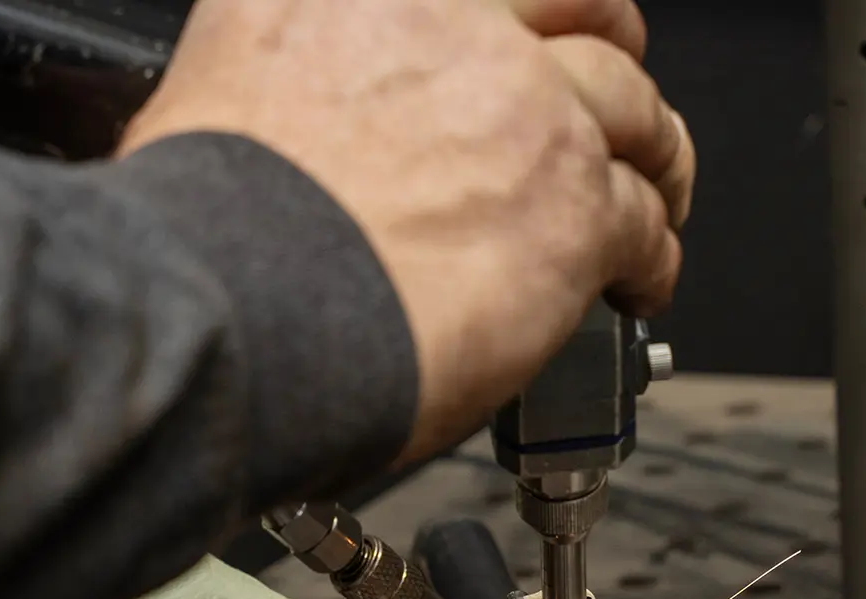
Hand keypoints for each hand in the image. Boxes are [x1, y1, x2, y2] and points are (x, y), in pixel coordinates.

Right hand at [119, 0, 696, 461]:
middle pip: (585, 24)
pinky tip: (638, 286)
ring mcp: (529, 112)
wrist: (242, 303)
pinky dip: (651, 258)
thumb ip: (304, 69)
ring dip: (653, 162)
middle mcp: (462, 25)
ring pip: (637, 119)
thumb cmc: (211, 227)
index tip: (533, 43)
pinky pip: (643, 224)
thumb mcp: (229, 77)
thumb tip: (314, 106)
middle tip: (620, 110)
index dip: (529, 19)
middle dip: (613, 64)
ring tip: (655, 201)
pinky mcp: (575, 209)